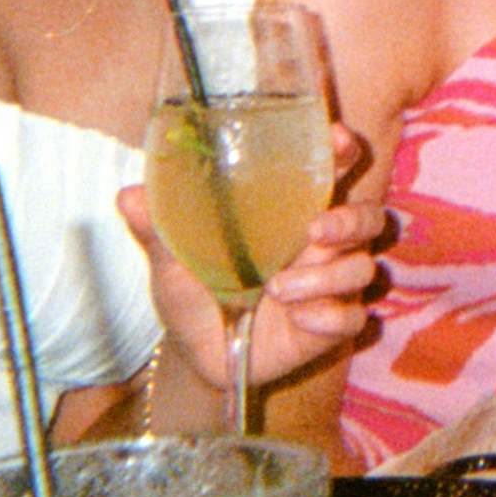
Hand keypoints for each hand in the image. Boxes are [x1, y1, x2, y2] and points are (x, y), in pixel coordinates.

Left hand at [117, 158, 388, 398]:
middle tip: (314, 230)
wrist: (198, 355)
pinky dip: (327, 317)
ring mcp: (330, 284)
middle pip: (367, 216)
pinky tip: (299, 320)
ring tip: (277, 287)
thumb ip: (158, 228)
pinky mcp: (331, 325)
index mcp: (290, 211)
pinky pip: (352, 316)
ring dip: (325, 277)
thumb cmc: (193, 293)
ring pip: (361, 267)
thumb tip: (128, 196)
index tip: (340, 141)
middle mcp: (320, 242)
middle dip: (350, 219)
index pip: (332, 169)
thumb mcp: (172, 259)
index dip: (343, 151)